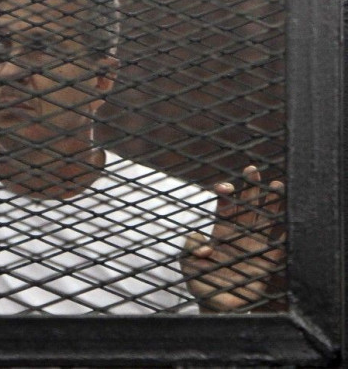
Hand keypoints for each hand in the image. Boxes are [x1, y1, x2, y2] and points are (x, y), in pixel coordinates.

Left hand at [180, 165, 285, 311]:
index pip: (225, 207)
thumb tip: (203, 244)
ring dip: (271, 203)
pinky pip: (278, 245)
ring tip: (278, 185)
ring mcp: (254, 246)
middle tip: (253, 170)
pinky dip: (284, 233)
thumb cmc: (200, 283)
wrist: (216, 307)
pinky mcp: (266, 262)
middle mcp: (239, 234)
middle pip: (247, 207)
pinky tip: (291, 219)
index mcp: (220, 231)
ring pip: (264, 219)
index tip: (225, 187)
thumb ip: (190, 248)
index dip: (226, 195)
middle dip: (250, 189)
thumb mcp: (187, 264)